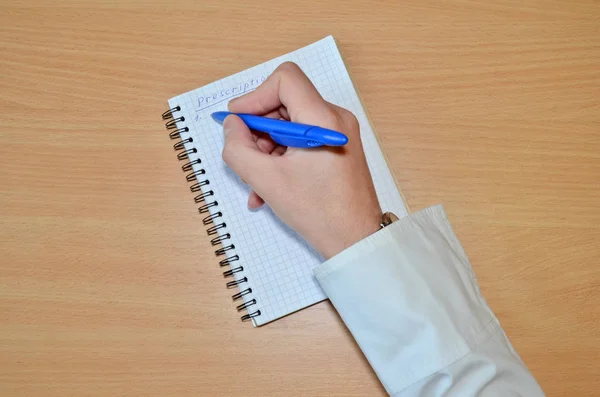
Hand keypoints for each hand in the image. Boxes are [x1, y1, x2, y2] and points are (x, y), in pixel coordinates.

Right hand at [222, 62, 380, 258]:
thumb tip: (231, 126)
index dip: (255, 96)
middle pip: (285, 104)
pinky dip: (282, 158)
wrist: (356, 241)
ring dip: (267, 151)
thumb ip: (238, 148)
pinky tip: (268, 188)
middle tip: (246, 157)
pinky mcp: (337, 148)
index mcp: (323, 119)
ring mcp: (339, 134)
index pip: (285, 80)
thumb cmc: (319, 213)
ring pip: (290, 126)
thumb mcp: (266, 180)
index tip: (238, 121)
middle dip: (259, 131)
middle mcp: (335, 119)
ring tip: (256, 185)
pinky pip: (301, 141)